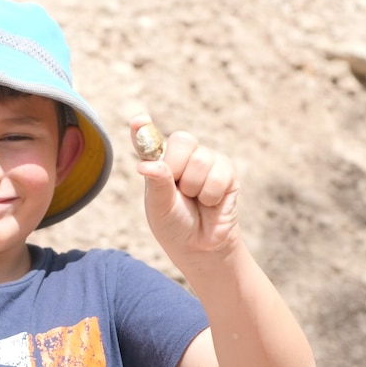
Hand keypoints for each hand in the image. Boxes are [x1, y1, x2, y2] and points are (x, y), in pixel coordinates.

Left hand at [129, 114, 240, 261]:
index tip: (139, 120)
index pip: (148, 139)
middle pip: (182, 140)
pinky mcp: (227, 171)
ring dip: (194, 187)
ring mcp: (206, 160)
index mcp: (159, 161)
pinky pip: (219, 173)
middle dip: (177, 167)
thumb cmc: (173, 224)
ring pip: (201, 159)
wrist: (200, 245)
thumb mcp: (158, 206)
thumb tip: (145, 165)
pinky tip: (210, 202)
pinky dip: (211, 194)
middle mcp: (182, 156)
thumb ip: (156, 182)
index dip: (143, 128)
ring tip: (194, 199)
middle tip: (178, 189)